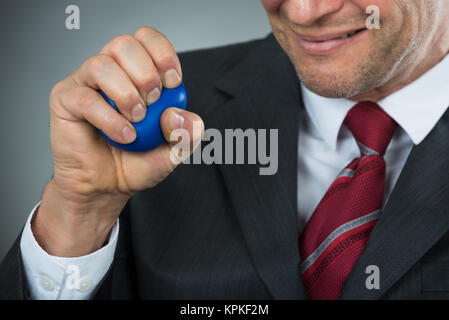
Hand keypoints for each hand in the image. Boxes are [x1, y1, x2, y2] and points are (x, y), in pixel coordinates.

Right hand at [32, 27, 203, 256]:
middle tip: (152, 103)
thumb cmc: (136, 162)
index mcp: (135, 72)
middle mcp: (110, 72)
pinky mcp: (66, 101)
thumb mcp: (174, 150)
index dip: (163, 54)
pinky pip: (86, 98)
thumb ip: (187, 132)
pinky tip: (124, 136)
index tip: (173, 82)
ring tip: (136, 120)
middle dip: (146, 74)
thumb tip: (177, 113)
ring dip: (126, 94)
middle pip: (124, 44)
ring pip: (101, 65)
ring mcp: (85, 84)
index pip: (146, 39)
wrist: (107, 187)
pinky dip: (110, 119)